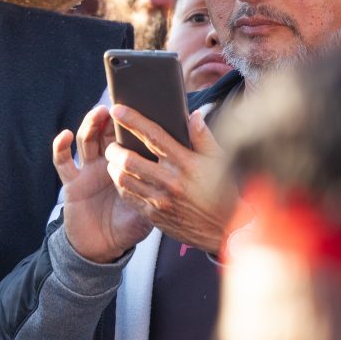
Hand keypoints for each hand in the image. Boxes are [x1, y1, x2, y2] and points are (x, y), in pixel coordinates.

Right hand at [54, 106, 152, 262]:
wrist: (104, 247)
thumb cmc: (131, 225)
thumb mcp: (154, 204)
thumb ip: (165, 185)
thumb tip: (184, 167)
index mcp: (127, 166)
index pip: (130, 138)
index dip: (132, 122)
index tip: (139, 106)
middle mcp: (106, 163)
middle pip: (106, 134)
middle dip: (110, 118)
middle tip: (116, 106)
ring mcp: (88, 171)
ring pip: (87, 141)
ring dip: (90, 124)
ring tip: (98, 114)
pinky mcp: (72, 182)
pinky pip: (63, 162)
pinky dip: (61, 147)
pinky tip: (65, 136)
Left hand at [104, 106, 232, 253]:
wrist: (228, 231)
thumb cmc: (224, 191)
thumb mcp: (220, 161)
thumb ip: (203, 137)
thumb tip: (194, 115)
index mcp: (186, 163)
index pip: (153, 136)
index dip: (132, 120)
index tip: (117, 109)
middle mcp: (171, 181)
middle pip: (129, 159)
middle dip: (114, 149)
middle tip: (112, 145)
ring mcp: (161, 200)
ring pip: (123, 179)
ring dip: (113, 167)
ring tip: (114, 161)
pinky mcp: (154, 215)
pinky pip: (128, 197)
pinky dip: (120, 185)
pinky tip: (123, 179)